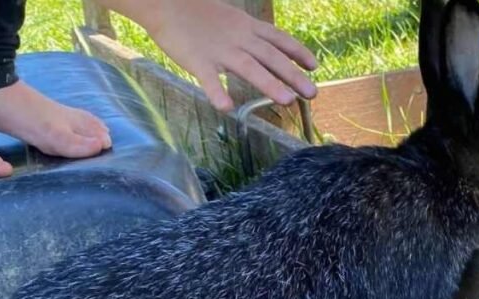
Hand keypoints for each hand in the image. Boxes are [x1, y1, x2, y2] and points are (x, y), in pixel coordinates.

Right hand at [125, 0, 318, 110]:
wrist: (165, 3)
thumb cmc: (198, 15)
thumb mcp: (232, 20)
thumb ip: (250, 36)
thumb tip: (270, 51)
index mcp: (247, 27)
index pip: (279, 39)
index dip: (298, 52)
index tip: (314, 67)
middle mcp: (238, 38)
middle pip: (270, 57)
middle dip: (293, 75)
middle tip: (312, 93)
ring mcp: (218, 50)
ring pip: (248, 67)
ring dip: (269, 84)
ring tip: (286, 100)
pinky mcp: (197, 60)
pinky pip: (208, 79)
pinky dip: (217, 93)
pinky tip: (227, 108)